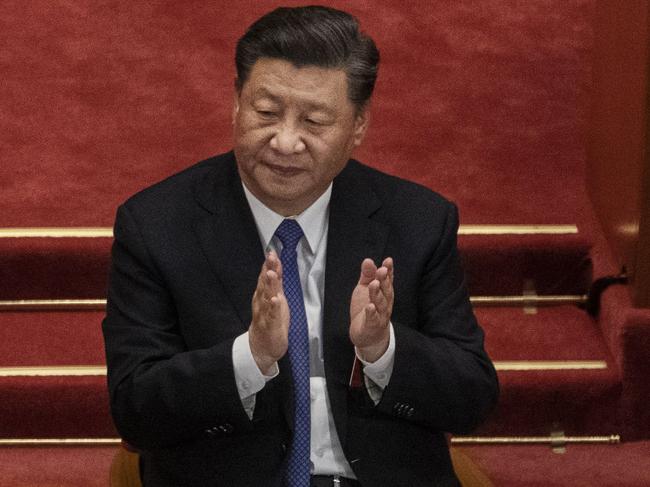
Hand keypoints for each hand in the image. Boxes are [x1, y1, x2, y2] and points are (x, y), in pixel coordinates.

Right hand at [248, 251, 289, 373]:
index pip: (267, 277)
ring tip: (272, 274)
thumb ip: (274, 284)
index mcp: (264, 296)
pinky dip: (273, 307)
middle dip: (268, 270)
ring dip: (269, 285)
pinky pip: (272, 315)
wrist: (261, 348)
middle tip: (271, 257)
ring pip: (267, 297)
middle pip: (265, 283)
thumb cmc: (269, 321)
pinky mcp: (270, 325)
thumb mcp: (274, 299)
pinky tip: (275, 300)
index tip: (272, 252)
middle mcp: (262, 302)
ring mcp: (265, 313)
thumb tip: (274, 267)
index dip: (270, 265)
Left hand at [349, 257, 393, 362]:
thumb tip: (368, 260)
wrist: (367, 336)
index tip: (388, 260)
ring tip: (373, 284)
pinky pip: (373, 319)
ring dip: (377, 293)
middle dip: (384, 280)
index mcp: (384, 293)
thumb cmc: (367, 310)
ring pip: (380, 304)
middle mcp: (385, 303)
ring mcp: (380, 315)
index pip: (388, 280)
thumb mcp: (365, 289)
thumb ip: (367, 275)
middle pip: (386, 290)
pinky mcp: (372, 326)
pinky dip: (372, 313)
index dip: (389, 270)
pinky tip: (370, 306)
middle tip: (381, 270)